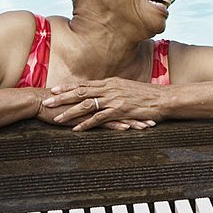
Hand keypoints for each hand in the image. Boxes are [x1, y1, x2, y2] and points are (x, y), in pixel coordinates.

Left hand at [41, 78, 160, 130]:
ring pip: (86, 104)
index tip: (55, 89)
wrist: (165, 98)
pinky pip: (99, 118)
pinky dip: (86, 124)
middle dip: (62, 96)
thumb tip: (108, 93)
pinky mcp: (120, 110)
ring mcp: (115, 99)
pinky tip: (76, 129)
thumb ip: (117, 90)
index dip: (69, 87)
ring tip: (56, 117)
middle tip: (47, 100)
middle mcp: (110, 89)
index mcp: (112, 82)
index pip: (86, 84)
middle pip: (81, 92)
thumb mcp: (130, 89)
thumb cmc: (150, 95)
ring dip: (69, 111)